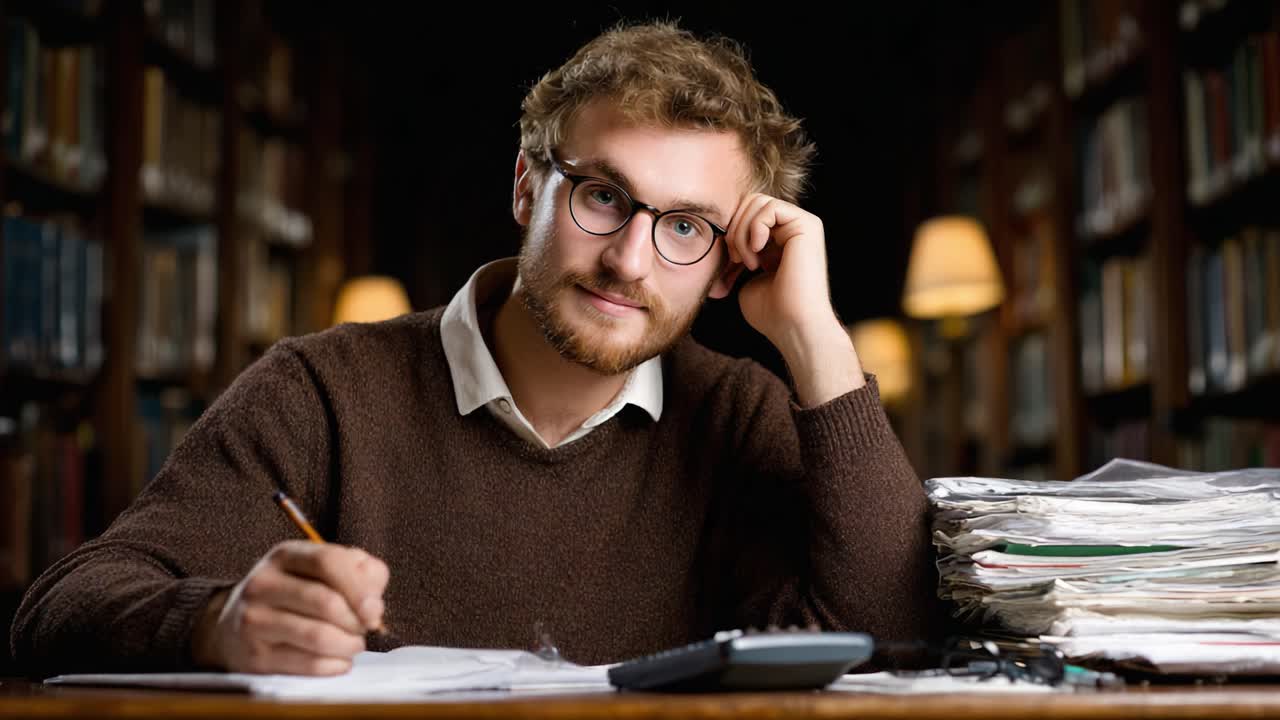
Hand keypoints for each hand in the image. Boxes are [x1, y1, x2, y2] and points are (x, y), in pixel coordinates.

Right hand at [191, 541, 388, 674]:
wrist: (232, 628)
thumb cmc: (294, 595)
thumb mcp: (321, 571)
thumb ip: (360, 571)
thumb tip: (374, 600)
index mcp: (284, 556)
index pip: (328, 561)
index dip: (359, 587)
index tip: (376, 609)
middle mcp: (263, 584)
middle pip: (326, 602)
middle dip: (356, 621)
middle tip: (365, 628)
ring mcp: (254, 621)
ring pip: (318, 637)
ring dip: (348, 645)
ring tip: (355, 645)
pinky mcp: (254, 657)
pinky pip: (307, 665)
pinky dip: (335, 666)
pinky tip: (340, 661)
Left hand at [723, 194, 863, 405]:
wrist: (793, 326)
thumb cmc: (771, 313)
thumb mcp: (746, 278)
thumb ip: (740, 253)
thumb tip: (723, 236)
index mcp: (780, 241)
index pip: (746, 214)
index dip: (731, 233)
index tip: (730, 263)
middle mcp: (793, 229)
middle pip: (750, 202)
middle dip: (734, 228)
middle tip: (735, 259)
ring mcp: (802, 225)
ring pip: (757, 201)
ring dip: (742, 231)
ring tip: (747, 261)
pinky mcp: (808, 225)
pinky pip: (769, 207)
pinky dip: (754, 229)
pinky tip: (757, 256)